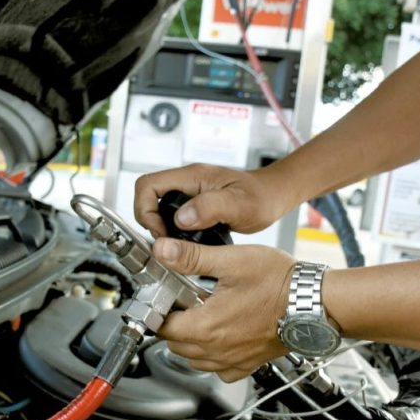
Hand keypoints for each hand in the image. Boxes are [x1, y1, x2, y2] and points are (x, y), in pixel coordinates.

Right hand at [134, 163, 288, 237]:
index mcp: (192, 176)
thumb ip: (210, 208)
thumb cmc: (262, 196)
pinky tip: (185, 242)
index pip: (147, 185)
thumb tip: (182, 218)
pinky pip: (171, 214)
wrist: (274, 195)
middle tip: (167, 240)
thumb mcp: (239, 204)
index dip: (146, 210)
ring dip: (160, 226)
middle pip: (147, 196)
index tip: (162, 231)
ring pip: (157, 206)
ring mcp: (189, 193)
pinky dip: (172, 229)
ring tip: (176, 243)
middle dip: (150, 220)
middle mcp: (187, 182)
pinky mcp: (194, 204)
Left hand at [153, 237, 293, 381]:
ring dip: (192, 341)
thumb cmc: (280, 283)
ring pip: (194, 359)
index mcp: (206, 326)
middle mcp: (216, 349)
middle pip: (175, 344)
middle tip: (187, 301)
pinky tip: (222, 336)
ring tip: (205, 316)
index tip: (166, 297)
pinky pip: (219, 369)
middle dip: (175, 324)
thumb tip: (164, 251)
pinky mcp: (248, 364)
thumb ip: (192, 257)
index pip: (162, 327)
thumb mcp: (232, 261)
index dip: (160, 310)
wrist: (315, 303)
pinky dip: (214, 357)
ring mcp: (232, 360)